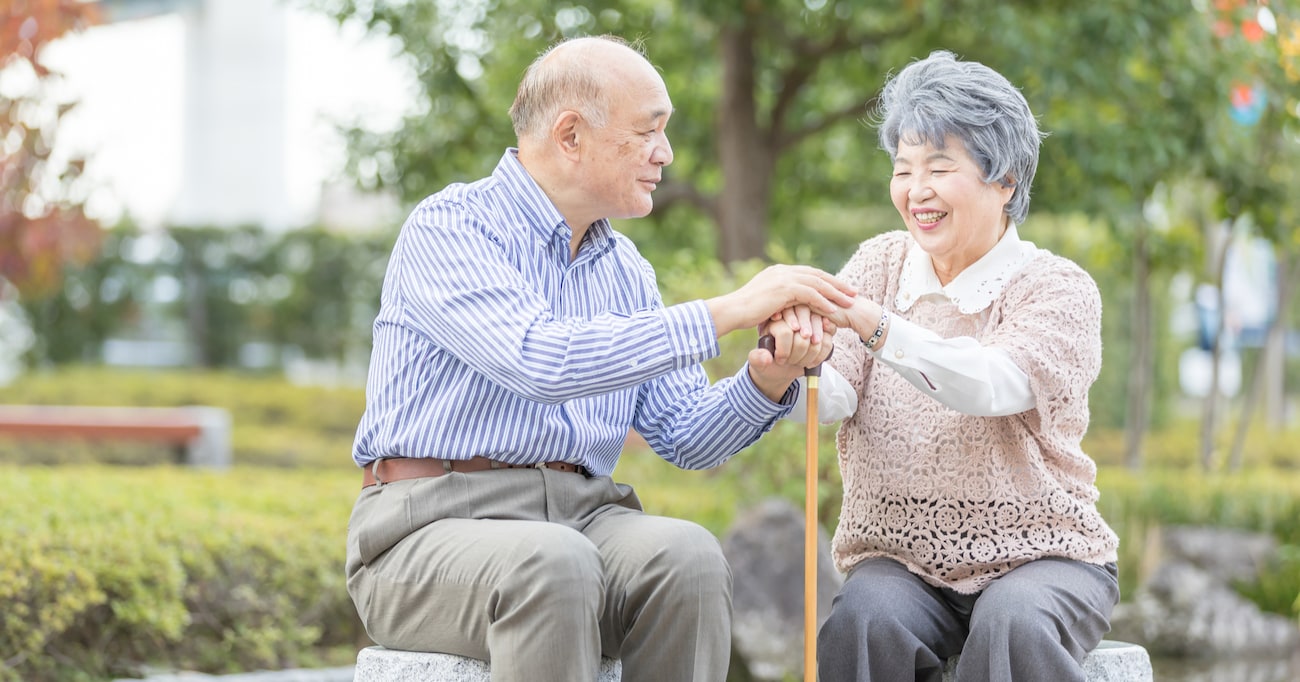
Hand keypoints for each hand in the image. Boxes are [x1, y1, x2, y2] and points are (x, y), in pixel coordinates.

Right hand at [705, 264, 854, 337]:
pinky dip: (824, 302)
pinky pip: (811, 295)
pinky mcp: (785, 288)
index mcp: (780, 271)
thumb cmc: (745, 313)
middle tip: (853, 292)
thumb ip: (779, 300)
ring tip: (849, 302)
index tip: (840, 289)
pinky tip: (834, 310)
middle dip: (837, 284)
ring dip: (835, 293)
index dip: (827, 281)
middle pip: (817, 275)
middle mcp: (783, 271)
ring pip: (817, 284)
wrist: (732, 311)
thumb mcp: (766, 302)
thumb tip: (788, 307)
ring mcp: (784, 277)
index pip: (809, 273)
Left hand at [747, 315, 835, 400]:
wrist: (778, 368)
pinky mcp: (820, 328)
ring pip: (818, 333)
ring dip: (811, 353)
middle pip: (804, 331)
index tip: (780, 360)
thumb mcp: (758, 362)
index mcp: (774, 321)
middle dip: (799, 352)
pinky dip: (822, 352)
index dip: (785, 350)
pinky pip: (829, 336)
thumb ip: (757, 359)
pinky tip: (813, 360)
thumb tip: (766, 358)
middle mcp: (791, 317)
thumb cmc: (767, 362)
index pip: (785, 331)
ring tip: (802, 361)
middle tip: (792, 361)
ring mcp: (808, 321)